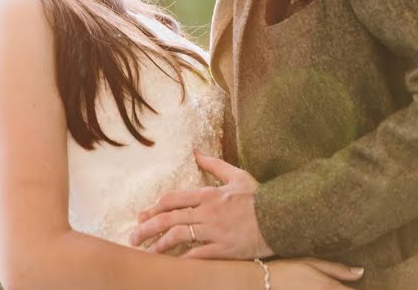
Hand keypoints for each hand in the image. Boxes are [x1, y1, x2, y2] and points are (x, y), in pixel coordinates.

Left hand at [130, 151, 272, 258]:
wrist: (284, 217)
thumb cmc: (260, 198)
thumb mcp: (237, 175)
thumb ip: (214, 165)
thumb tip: (197, 152)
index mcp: (208, 194)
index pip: (173, 199)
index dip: (154, 207)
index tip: (142, 215)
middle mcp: (207, 212)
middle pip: (169, 218)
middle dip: (147, 228)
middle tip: (133, 237)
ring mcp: (215, 231)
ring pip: (179, 236)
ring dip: (159, 244)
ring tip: (146, 252)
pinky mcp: (225, 249)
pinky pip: (198, 255)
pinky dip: (182, 260)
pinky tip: (170, 264)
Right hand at [270, 258, 364, 288]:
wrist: (263, 283)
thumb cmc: (287, 270)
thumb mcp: (312, 263)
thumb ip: (337, 269)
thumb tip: (361, 272)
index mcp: (330, 288)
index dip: (368, 289)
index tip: (374, 286)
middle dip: (349, 288)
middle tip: (343, 282)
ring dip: (341, 289)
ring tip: (331, 284)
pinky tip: (321, 287)